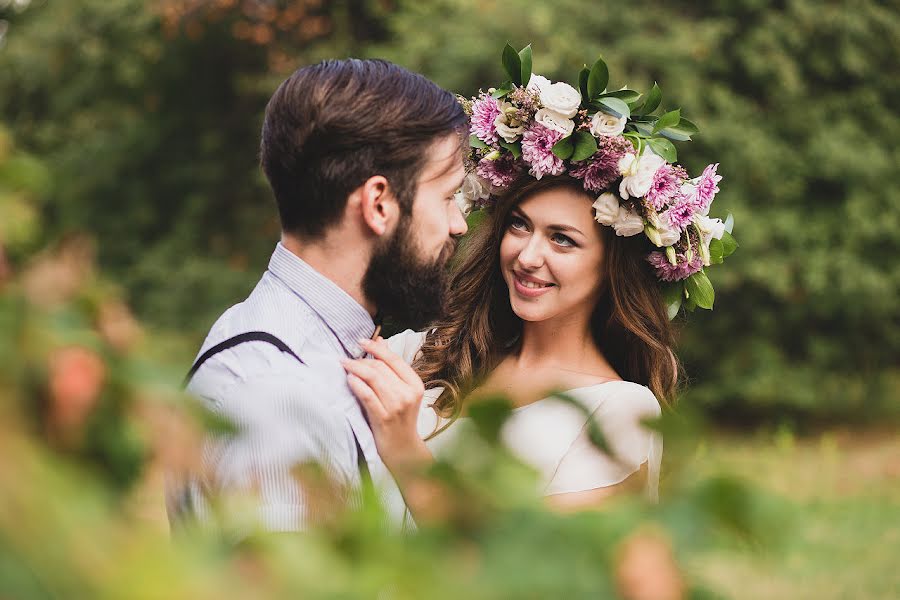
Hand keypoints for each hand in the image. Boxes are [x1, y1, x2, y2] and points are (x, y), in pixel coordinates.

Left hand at [341, 337, 428, 470]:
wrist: (403, 449)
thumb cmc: (399, 418)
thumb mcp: (402, 392)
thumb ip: (392, 368)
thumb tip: (381, 341)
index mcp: (415, 384)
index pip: (394, 359)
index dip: (376, 348)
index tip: (361, 341)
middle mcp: (408, 394)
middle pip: (381, 368)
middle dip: (362, 360)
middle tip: (348, 359)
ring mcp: (396, 406)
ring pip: (373, 378)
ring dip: (356, 368)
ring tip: (344, 365)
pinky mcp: (383, 418)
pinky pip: (367, 395)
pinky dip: (356, 384)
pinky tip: (349, 379)